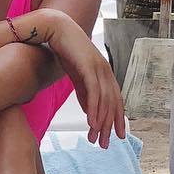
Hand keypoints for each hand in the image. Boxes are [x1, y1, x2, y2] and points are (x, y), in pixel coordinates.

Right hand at [43, 11, 126, 148]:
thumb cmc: (64, 50)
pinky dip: (94, 109)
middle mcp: (105, 71)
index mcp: (104, 73)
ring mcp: (98, 68)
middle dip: (109, 126)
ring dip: (100, 122)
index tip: (115, 136)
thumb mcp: (76, 76)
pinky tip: (91, 123)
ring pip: (104, 101)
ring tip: (95, 139)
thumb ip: (83, 92)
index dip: (116, 119)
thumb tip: (89, 111)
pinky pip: (94, 92)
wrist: (56, 29)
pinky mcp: (88, 66)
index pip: (115, 100)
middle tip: (104, 144)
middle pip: (112, 104)